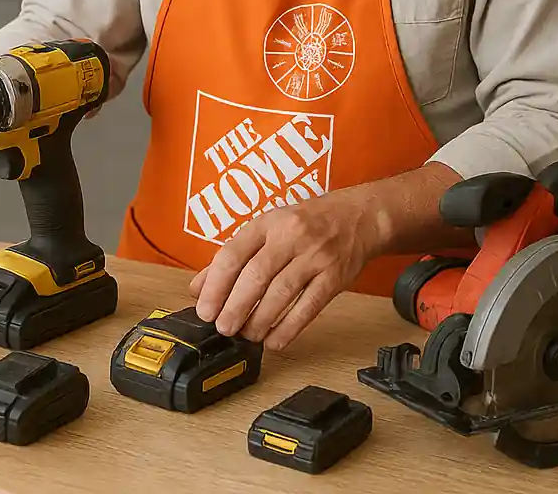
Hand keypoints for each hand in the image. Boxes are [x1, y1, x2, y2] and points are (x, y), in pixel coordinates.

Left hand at [189, 189, 382, 351]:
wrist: (357, 216)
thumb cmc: (306, 223)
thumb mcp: (268, 227)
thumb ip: (234, 255)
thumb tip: (200, 286)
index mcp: (267, 223)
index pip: (233, 253)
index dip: (216, 285)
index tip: (204, 309)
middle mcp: (290, 236)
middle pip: (256, 276)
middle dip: (235, 307)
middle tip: (223, 328)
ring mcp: (314, 256)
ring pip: (281, 293)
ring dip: (260, 320)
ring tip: (246, 336)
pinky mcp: (334, 277)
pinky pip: (309, 307)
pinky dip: (289, 327)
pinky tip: (274, 341)